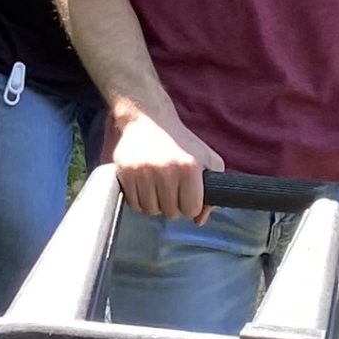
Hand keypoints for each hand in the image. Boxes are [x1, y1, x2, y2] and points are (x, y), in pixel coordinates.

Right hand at [112, 102, 223, 222]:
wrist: (148, 118)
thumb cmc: (181, 142)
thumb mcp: (207, 159)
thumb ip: (214, 190)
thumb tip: (199, 220)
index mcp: (190, 168)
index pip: (191, 210)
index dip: (189, 204)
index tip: (186, 193)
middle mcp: (167, 171)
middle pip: (171, 213)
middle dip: (172, 204)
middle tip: (170, 187)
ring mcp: (144, 172)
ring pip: (151, 211)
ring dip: (155, 203)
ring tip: (156, 185)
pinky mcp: (125, 173)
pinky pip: (133, 204)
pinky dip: (139, 200)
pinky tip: (143, 184)